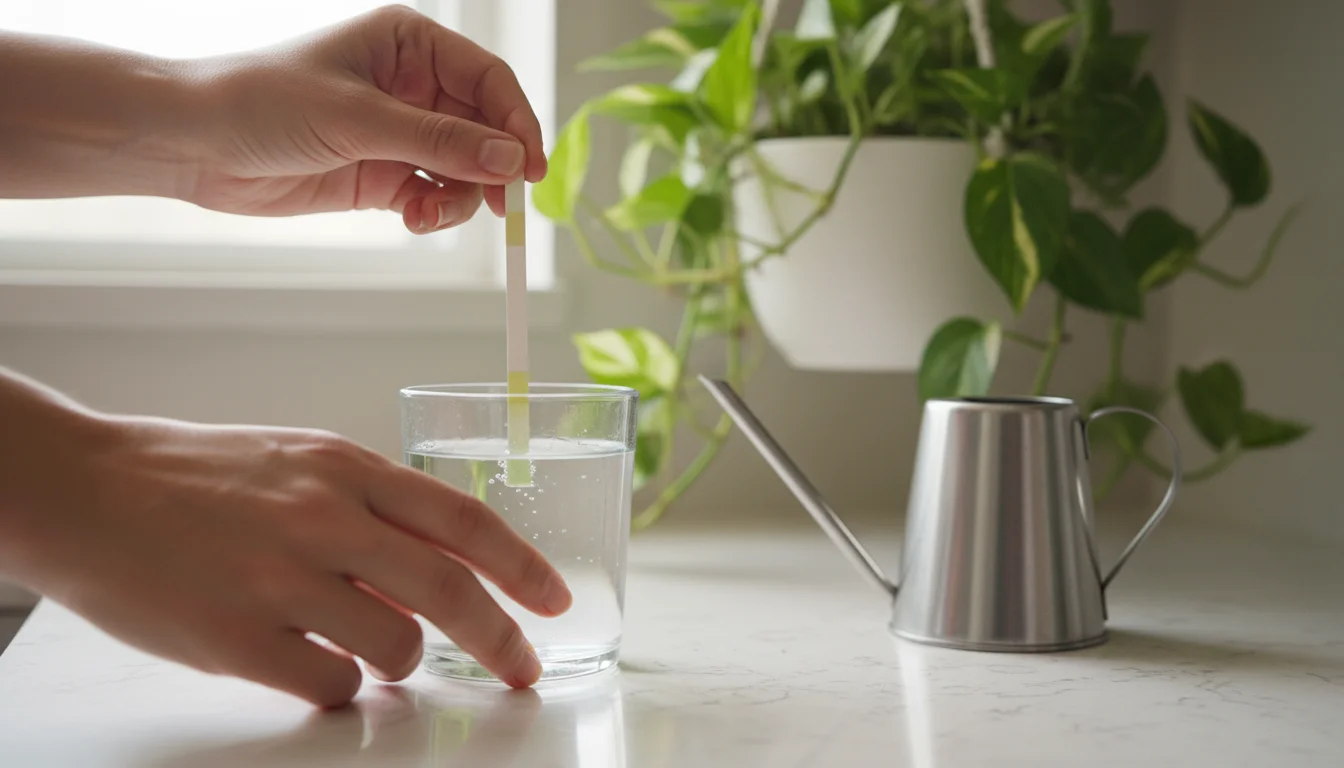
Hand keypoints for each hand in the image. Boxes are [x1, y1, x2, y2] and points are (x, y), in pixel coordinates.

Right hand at [0, 402, 571, 707]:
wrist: (86, 489)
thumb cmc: (197, 475)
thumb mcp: (298, 462)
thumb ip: (373, 511)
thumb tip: (441, 573)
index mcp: (346, 467)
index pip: (464, 518)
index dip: (520, 565)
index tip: (554, 600)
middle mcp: (322, 517)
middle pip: (448, 590)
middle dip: (501, 638)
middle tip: (522, 669)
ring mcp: (279, 578)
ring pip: (395, 646)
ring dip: (400, 661)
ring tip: (365, 647)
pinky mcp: (236, 637)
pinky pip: (329, 683)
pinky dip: (337, 684)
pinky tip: (309, 662)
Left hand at [182, 4, 545, 232]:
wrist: (193, 144)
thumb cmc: (262, 102)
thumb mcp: (359, 119)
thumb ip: (439, 142)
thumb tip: (510, 161)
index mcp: (409, 44)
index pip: (488, 80)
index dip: (517, 123)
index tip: (531, 169)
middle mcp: (411, 85)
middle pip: (484, 129)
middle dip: (492, 169)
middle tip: (503, 206)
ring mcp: (398, 132)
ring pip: (464, 170)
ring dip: (460, 198)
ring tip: (429, 215)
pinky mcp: (382, 174)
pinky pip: (434, 195)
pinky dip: (435, 212)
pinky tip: (414, 219)